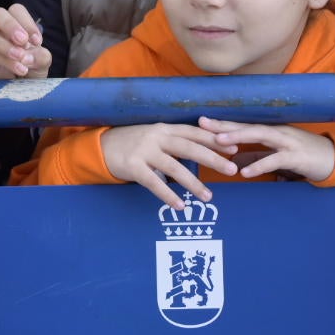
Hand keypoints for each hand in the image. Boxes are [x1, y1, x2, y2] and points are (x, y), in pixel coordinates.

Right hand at [0, 3, 49, 79]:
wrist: (18, 91)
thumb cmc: (29, 70)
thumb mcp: (42, 64)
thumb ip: (42, 57)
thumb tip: (31, 55)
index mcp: (15, 25)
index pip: (16, 11)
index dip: (27, 22)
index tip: (37, 41)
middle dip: (10, 25)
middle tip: (23, 41)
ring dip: (5, 46)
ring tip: (21, 57)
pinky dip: (5, 61)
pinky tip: (18, 68)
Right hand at [100, 123, 238, 207]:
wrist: (101, 146)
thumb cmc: (133, 143)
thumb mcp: (154, 136)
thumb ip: (174, 141)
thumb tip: (202, 152)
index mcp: (165, 128)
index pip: (194, 133)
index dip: (214, 140)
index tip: (233, 148)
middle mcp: (157, 137)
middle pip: (190, 147)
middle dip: (213, 158)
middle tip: (232, 169)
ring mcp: (144, 151)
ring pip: (175, 167)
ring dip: (193, 183)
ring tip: (209, 197)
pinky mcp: (133, 166)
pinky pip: (154, 183)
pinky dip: (168, 195)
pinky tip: (180, 205)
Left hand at [197, 117, 334, 181]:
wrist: (334, 160)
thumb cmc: (304, 156)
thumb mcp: (276, 155)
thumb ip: (258, 155)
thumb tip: (236, 159)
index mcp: (271, 130)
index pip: (243, 124)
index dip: (223, 122)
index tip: (202, 120)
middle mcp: (277, 131)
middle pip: (247, 125)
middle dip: (224, 124)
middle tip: (202, 123)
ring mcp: (287, 141)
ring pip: (260, 135)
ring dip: (238, 137)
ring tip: (218, 141)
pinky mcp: (297, 156)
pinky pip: (275, 160)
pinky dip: (259, 165)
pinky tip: (245, 172)